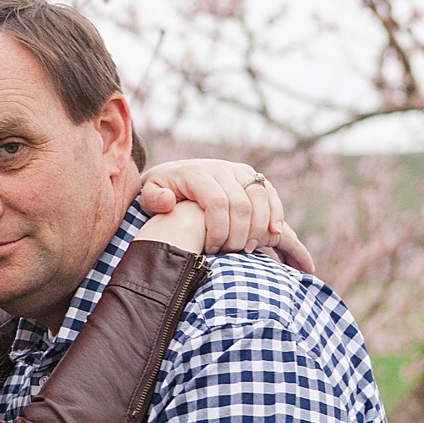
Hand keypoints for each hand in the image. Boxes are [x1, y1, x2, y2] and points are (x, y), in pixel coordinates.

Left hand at [140, 158, 282, 254]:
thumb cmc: (161, 193)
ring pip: (260, 197)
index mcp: (196, 173)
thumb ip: (154, 200)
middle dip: (239, 233)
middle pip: (241, 203)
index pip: (217, 202)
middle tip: (231, 254)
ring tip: (248, 249)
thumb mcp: (148, 196)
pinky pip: (270, 193)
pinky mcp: (251, 176)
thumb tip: (168, 201)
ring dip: (259, 226)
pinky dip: (275, 213)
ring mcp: (239, 170)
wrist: (174, 174)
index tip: (211, 250)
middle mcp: (220, 168)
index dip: (219, 230)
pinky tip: (273, 234)